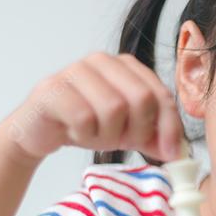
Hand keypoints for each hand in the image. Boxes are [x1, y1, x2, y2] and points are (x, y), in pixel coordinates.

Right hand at [0, 52, 184, 162]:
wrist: (37, 130)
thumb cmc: (85, 125)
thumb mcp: (126, 131)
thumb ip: (153, 136)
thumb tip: (178, 151)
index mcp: (125, 65)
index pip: (160, 94)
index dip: (170, 126)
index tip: (171, 154)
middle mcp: (102, 61)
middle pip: (141, 99)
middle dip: (137, 131)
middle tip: (121, 142)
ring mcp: (75, 71)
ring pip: (113, 109)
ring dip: (106, 135)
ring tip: (94, 136)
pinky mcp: (52, 88)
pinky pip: (83, 118)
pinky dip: (84, 135)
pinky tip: (75, 133)